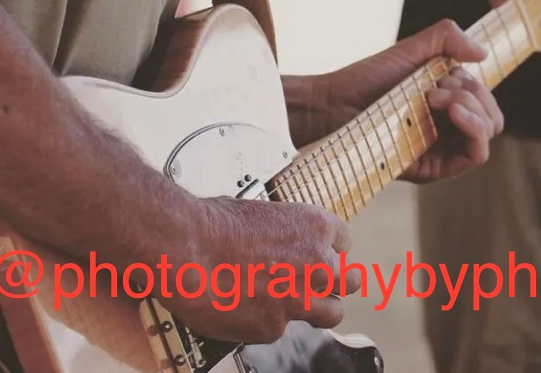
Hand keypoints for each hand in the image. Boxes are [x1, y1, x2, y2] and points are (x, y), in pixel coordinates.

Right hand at [164, 196, 362, 343]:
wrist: (190, 251)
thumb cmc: (215, 223)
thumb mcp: (261, 212)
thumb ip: (283, 231)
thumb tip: (279, 240)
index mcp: (314, 227)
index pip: (344, 240)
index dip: (332, 248)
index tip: (324, 253)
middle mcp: (315, 264)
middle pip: (349, 280)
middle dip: (338, 281)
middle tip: (324, 282)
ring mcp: (298, 299)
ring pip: (331, 312)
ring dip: (320, 307)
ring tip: (300, 303)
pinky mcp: (274, 328)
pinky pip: (283, 327)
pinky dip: (270, 320)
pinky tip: (250, 309)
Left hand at [312, 20, 503, 182]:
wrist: (336, 103)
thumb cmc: (370, 78)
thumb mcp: (412, 48)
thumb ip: (448, 38)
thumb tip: (484, 53)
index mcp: (448, 103)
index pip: (486, 99)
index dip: (474, 81)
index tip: (445, 71)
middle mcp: (449, 128)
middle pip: (493, 116)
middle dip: (474, 92)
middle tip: (437, 85)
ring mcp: (442, 148)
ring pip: (488, 132)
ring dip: (471, 105)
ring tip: (434, 97)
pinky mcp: (434, 167)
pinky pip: (476, 155)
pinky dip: (474, 128)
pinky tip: (453, 111)